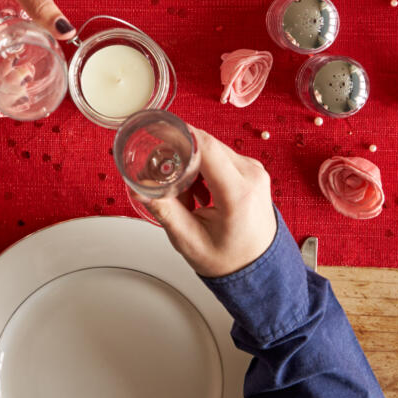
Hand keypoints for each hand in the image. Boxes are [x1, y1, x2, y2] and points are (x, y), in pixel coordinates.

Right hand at [144, 128, 278, 278]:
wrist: (258, 269)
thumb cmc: (230, 260)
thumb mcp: (189, 240)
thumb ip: (163, 210)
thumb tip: (139, 187)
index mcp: (239, 192)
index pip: (206, 147)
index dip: (178, 133)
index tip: (156, 128)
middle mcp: (251, 175)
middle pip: (206, 145)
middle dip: (179, 156)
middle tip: (164, 180)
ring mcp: (254, 170)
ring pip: (211, 149)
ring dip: (191, 165)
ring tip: (187, 198)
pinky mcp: (251, 170)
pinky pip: (220, 157)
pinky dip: (203, 169)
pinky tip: (199, 194)